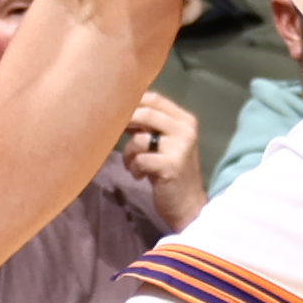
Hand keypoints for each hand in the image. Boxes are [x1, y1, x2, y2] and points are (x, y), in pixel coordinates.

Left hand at [118, 89, 199, 205]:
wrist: (187, 204)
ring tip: (133, 165)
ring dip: (129, 153)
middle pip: (145, 113)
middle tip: (114, 134)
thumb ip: (148, 125)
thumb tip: (120, 108)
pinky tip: (140, 176)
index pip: (154, 99)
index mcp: (185, 120)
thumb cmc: (170, 171)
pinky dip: (134, 168)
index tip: (117, 112)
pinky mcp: (171, 166)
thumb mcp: (163, 143)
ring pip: (139, 139)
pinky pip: (140, 159)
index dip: (132, 102)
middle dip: (125, 124)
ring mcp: (180, 148)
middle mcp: (185, 130)